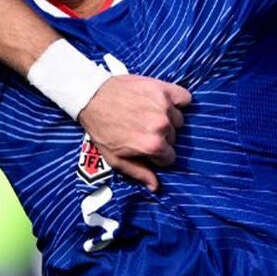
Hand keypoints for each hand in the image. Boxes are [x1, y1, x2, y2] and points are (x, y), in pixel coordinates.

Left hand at [78, 76, 190, 191]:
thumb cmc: (101, 128)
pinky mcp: (163, 88)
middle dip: (161, 137)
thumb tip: (156, 186)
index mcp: (152, 145)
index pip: (170, 157)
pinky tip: (163, 103)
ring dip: (167, 119)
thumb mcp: (115, 157)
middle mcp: (161, 126)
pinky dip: (178, 100)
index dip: (157, 155)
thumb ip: (138, 172)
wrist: (91, 97)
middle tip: (142, 130)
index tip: (146, 147)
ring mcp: (163, 106)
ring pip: (178, 120)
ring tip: (148, 115)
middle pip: (173, 138)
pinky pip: (185, 98)